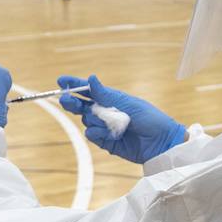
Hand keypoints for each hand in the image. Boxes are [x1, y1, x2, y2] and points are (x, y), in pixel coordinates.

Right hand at [57, 74, 185, 163]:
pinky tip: (112, 135)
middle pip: (81, 105)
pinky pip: (92, 135)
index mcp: (111, 99)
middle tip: (66, 99)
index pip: (88, 90)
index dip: (74, 85)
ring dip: (96, 120)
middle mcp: (105, 112)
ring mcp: (104, 127)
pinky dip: (99, 134)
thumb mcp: (127, 103)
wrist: (161, 143)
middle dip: (72, 102)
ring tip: (113, 123)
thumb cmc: (149, 118)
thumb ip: (106, 94)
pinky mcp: (105, 142)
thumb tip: (90, 78)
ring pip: (87, 121)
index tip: (60, 80)